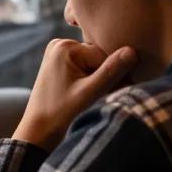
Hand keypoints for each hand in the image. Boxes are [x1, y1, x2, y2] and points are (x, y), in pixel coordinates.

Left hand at [14, 39, 136, 150]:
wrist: (38, 127)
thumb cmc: (61, 112)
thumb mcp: (90, 92)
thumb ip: (111, 72)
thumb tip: (132, 51)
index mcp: (66, 46)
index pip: (105, 56)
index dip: (112, 76)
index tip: (112, 93)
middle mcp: (60, 43)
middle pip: (99, 58)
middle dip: (105, 77)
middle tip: (101, 97)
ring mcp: (59, 51)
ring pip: (94, 63)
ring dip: (99, 79)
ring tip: (89, 96)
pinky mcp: (60, 61)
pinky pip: (85, 66)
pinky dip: (90, 79)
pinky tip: (84, 92)